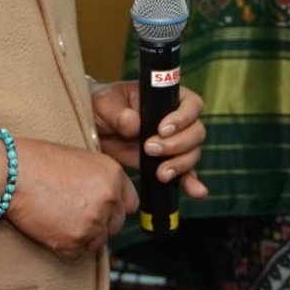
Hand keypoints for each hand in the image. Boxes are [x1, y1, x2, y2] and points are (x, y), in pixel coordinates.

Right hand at [0, 132, 132, 256]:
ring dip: (81, 236)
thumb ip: (101, 181)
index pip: (131, 204)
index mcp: (114, 175)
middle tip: (73, 214)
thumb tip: (110, 200)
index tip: (102, 209)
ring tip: (58, 218)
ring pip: (97, 242)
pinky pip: (76, 254)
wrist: (11, 173)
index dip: (114, 208)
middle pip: (116, 226)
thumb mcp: (82, 160)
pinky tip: (50, 228)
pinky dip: (63, 247)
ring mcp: (93, 222)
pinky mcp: (74, 241)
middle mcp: (110, 199)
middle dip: (98, 224)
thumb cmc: (38, 162)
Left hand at [88, 79, 210, 198]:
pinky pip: (185, 173)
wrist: (94, 129)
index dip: (182, 118)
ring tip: (160, 173)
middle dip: (177, 144)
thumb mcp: (104, 103)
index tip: (162, 130)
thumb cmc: (102, 107)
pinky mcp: (167, 162)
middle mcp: (176, 120)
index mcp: (166, 98)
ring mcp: (174, 142)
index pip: (191, 104)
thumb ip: (118, 112)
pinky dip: (190, 182)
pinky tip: (195, 191)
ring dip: (180, 165)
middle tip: (149, 149)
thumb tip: (134, 124)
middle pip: (196, 132)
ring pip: (192, 153)